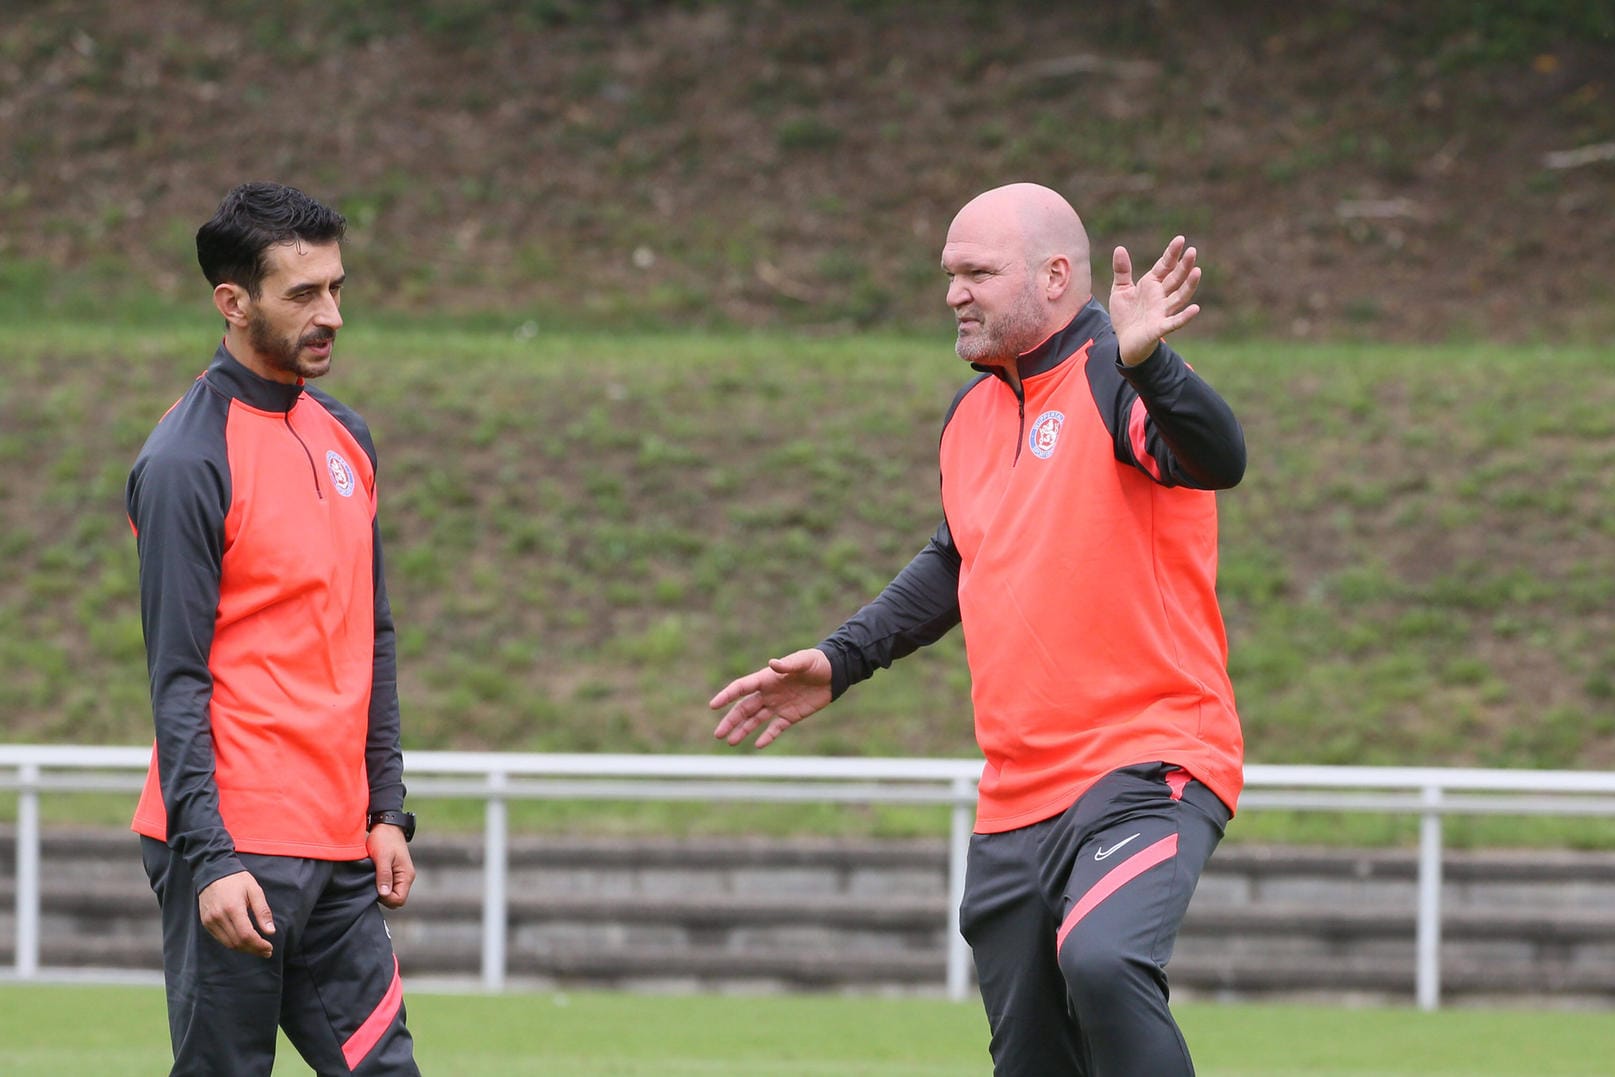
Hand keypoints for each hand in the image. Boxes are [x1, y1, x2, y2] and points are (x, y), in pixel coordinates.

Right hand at [197, 870, 274, 957]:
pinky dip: (233, 943)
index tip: (269, 948)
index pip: (246, 935)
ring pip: (228, 943)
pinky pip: (221, 939)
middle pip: (237, 942)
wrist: (213, 872)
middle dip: (253, 949)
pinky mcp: (206, 923)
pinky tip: (244, 942)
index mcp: (233, 908)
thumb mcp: (255, 891)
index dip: (258, 945)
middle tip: (266, 951)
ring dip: (244, 949)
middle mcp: (219, 917)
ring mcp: (210, 921)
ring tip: (257, 948)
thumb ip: (263, 912)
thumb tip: (270, 932)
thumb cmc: (237, 880)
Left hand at [367, 824, 415, 908]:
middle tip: (371, 883)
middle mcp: (406, 877)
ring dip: (381, 889)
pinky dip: (380, 884)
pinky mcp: (394, 872)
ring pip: (391, 893)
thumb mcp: (382, 857)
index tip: (375, 887)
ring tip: (372, 877)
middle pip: (395, 899)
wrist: (386, 824)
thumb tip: (384, 894)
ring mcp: (401, 875)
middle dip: (383, 896)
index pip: (399, 900)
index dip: (385, 898)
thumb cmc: (384, 839)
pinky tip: (373, 876)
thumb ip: (384, 876)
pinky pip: (389, 886)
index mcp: (406, 875)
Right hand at [710, 648, 832, 747]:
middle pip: (744, 708)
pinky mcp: (790, 716)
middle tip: (718, 734)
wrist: (834, 674)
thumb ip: (788, 664)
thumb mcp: (804, 661)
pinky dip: (767, 737)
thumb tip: (772, 664)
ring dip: (743, 731)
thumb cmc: (817, 663)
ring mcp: (778, 705)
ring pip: (755, 720)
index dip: (727, 695)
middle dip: (730, 721)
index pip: (742, 688)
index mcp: (767, 678)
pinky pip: (775, 728)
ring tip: (730, 742)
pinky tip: (758, 745)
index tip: (714, 705)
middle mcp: (768, 693)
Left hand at [1110, 235, 1201, 365]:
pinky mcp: (1160, 328)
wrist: (1124, 342)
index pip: (1164, 266)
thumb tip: (1120, 248)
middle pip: (1175, 279)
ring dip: (1189, 285)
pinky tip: (1195, 308)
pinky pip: (1174, 322)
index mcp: (1152, 285)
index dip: (1172, 254)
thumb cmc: (1126, 315)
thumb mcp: (1121, 290)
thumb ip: (1122, 270)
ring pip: (1179, 297)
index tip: (1180, 239)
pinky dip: (1185, 316)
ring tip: (1197, 271)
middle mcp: (1161, 297)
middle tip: (1192, 250)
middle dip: (1184, 266)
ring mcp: (1162, 312)